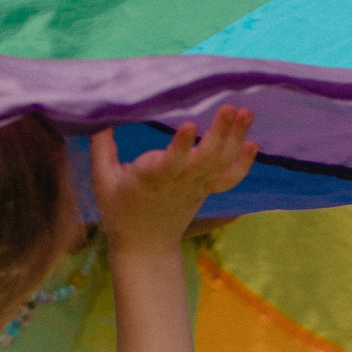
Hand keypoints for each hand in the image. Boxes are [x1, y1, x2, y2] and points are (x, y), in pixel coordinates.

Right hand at [91, 106, 257, 256]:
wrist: (145, 245)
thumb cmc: (120, 209)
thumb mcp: (101, 179)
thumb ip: (101, 145)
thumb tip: (99, 113)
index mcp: (151, 178)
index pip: (170, 162)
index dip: (181, 145)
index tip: (190, 124)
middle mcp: (179, 182)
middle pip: (205, 159)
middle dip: (219, 133)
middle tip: (230, 106)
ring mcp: (196, 186)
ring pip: (221, 163)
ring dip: (236, 138)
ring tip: (247, 112)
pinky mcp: (206, 190)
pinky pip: (229, 178)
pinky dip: (243, 163)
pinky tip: (253, 142)